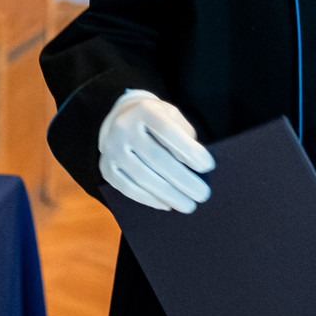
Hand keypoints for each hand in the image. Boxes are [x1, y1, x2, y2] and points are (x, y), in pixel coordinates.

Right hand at [97, 90, 214, 212]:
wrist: (119, 119)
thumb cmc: (156, 121)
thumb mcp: (171, 116)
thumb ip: (184, 135)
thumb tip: (196, 167)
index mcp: (144, 110)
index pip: (168, 131)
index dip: (189, 150)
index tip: (208, 167)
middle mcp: (124, 128)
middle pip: (157, 158)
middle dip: (183, 180)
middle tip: (203, 194)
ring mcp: (112, 149)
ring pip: (143, 177)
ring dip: (169, 195)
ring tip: (188, 205)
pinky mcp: (106, 168)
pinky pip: (129, 189)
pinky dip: (150, 199)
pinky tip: (167, 204)